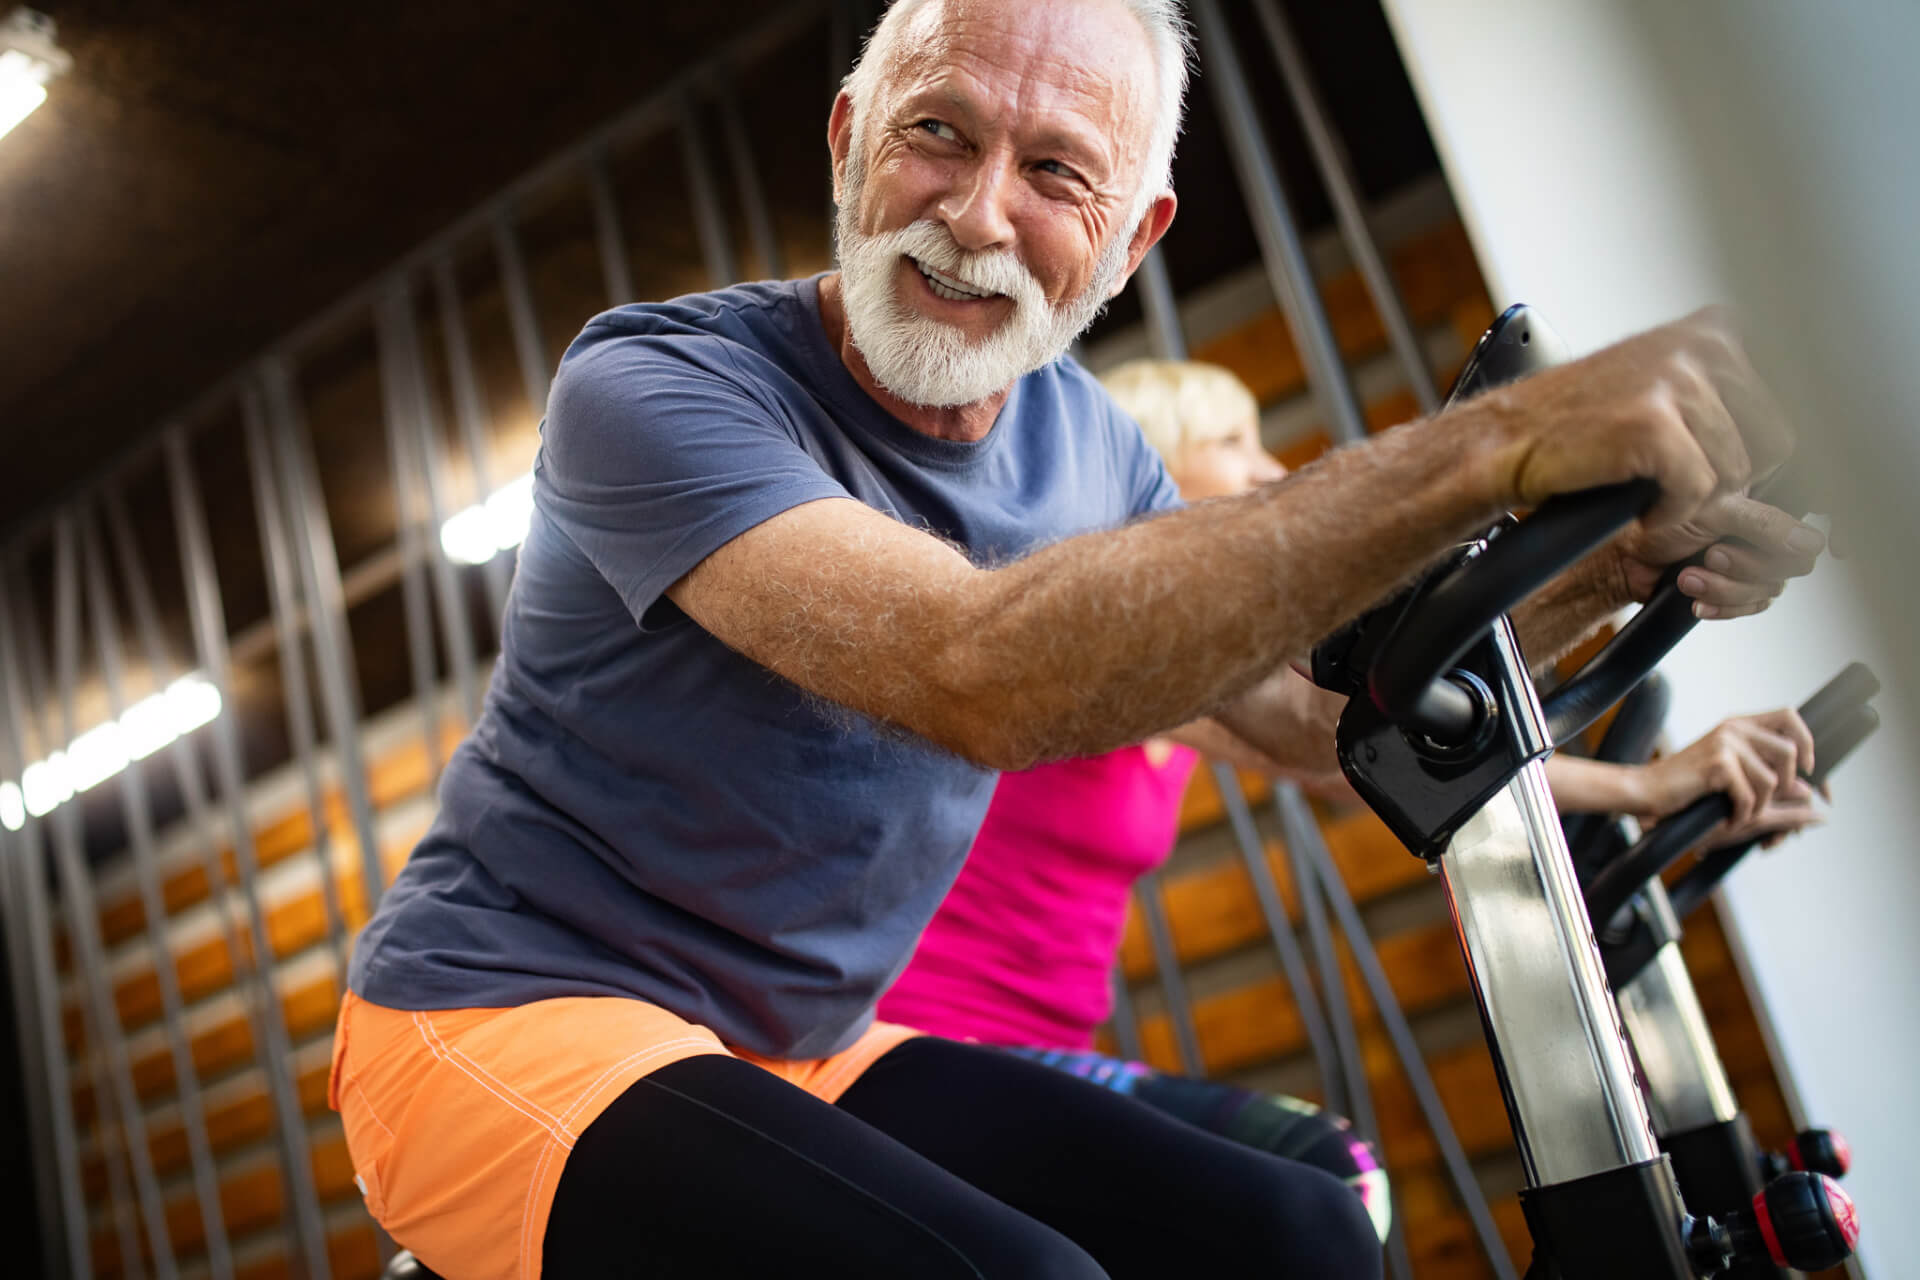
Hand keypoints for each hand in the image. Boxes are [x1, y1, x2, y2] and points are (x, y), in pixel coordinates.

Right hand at [1479, 306, 1800, 542]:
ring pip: (1734, 476)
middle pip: (1774, 446)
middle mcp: (1706, 345)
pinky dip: (1666, 517)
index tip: (1717, 479)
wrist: (1503, 442)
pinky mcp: (1653, 425)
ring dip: (1691, 503)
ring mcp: (1679, 382)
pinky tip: (1635, 507)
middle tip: (1677, 493)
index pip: (1787, 412)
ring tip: (1648, 496)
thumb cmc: (1579, 426)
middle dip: (1727, 483)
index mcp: (1719, 329)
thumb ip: (1729, 395)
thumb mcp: (1666, 384)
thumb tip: (1798, 440)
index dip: (1756, 462)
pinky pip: (1695, 494)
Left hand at [1613, 491, 1825, 618]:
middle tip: (1711, 557)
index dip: (1836, 532)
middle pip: (1792, 563)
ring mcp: (1751, 561)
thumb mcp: (1713, 512)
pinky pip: (1749, 606)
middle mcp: (1764, 532)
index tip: (1842, 549)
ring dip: (1726, 589)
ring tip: (1689, 578)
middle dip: (1747, 568)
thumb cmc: (1658, 521)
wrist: (1622, 557)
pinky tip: (1697, 602)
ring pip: (1769, 588)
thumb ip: (1764, 524)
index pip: (1817, 517)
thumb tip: (1810, 543)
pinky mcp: (1734, 587)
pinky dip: (1722, 607)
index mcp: (1765, 502)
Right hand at [1635, 710, 1821, 844]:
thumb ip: (1768, 776)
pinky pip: (1750, 796)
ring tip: (1741, 814)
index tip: (1809, 772)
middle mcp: (1734, 728)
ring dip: (1760, 807)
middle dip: (1787, 784)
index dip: (1808, 744)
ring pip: (1772, 780)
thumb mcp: (1730, 776)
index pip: (1790, 716)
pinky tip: (1728, 818)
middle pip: (1790, 751)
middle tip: (1770, 802)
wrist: (1645, 791)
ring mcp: (1725, 744)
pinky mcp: (1717, 764)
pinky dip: (1742, 815)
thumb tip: (1808, 791)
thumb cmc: (1686, 787)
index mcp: (1739, 725)